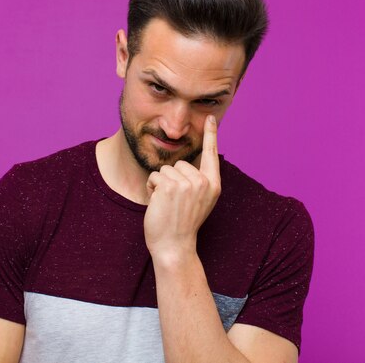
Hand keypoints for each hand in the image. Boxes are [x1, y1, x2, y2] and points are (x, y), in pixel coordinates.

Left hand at [144, 115, 220, 259]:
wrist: (174, 246)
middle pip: (179, 163)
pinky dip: (151, 188)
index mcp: (213, 185)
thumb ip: (199, 182)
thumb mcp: (199, 202)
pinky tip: (158, 204)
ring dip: (160, 184)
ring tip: (167, 204)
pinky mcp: (170, 186)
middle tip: (174, 202)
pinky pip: (155, 176)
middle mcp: (204, 182)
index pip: (212, 154)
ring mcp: (188, 184)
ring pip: (165, 169)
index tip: (211, 117)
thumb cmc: (182, 225)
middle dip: (171, 179)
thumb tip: (188, 163)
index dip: (211, 134)